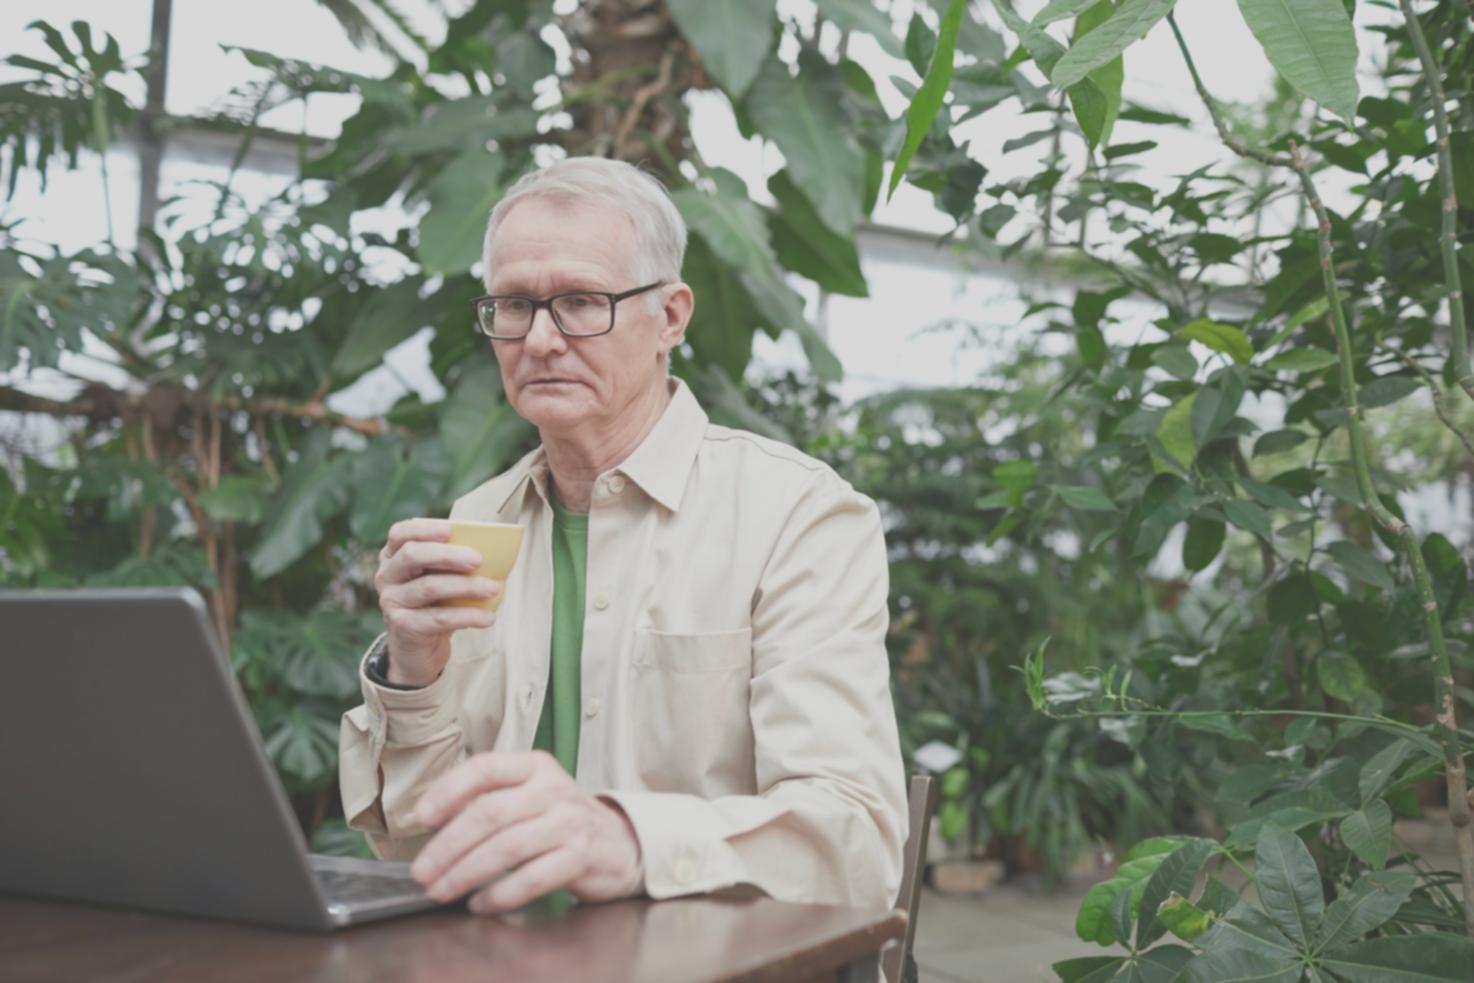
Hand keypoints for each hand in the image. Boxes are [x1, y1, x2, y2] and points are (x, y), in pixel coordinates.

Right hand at [375, 518, 500, 686]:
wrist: (420, 648)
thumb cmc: (436, 604)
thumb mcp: (441, 578)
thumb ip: (454, 562)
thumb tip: (493, 551)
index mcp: (394, 556)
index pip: (400, 533)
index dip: (423, 529)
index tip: (449, 530)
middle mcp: (386, 576)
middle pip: (413, 555)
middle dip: (448, 555)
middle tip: (478, 560)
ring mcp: (391, 601)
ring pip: (429, 587)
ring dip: (466, 586)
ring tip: (493, 588)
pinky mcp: (403, 626)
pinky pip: (439, 618)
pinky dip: (468, 616)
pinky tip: (488, 617)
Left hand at [409, 751, 643, 913]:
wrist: (619, 842)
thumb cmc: (560, 819)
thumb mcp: (529, 794)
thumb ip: (488, 799)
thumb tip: (433, 822)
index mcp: (535, 766)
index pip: (484, 768)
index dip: (447, 791)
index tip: (421, 818)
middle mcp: (553, 789)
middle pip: (489, 813)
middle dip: (447, 846)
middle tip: (422, 871)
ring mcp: (569, 823)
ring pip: (506, 847)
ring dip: (465, 873)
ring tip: (441, 890)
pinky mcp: (580, 857)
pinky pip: (531, 878)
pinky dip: (500, 894)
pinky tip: (479, 903)